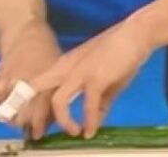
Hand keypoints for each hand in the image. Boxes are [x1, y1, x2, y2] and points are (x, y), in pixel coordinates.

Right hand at [0, 19, 60, 138]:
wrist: (22, 32)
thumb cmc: (46, 51)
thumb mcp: (57, 74)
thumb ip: (54, 97)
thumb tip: (51, 120)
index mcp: (37, 84)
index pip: (37, 117)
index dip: (39, 127)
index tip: (40, 131)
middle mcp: (17, 87)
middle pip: (20, 120)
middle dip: (27, 122)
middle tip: (33, 119)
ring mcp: (2, 86)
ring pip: (7, 114)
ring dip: (15, 114)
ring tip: (24, 107)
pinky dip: (4, 105)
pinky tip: (13, 97)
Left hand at [31, 16, 154, 138]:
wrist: (135, 34)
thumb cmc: (120, 54)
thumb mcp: (105, 81)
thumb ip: (99, 103)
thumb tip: (94, 124)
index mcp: (64, 66)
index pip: (39, 83)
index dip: (31, 101)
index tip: (32, 119)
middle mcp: (66, 68)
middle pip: (37, 90)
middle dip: (34, 113)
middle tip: (38, 133)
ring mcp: (79, 72)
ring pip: (57, 101)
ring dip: (64, 122)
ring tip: (73, 133)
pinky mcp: (95, 78)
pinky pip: (87, 105)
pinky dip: (89, 121)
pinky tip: (91, 131)